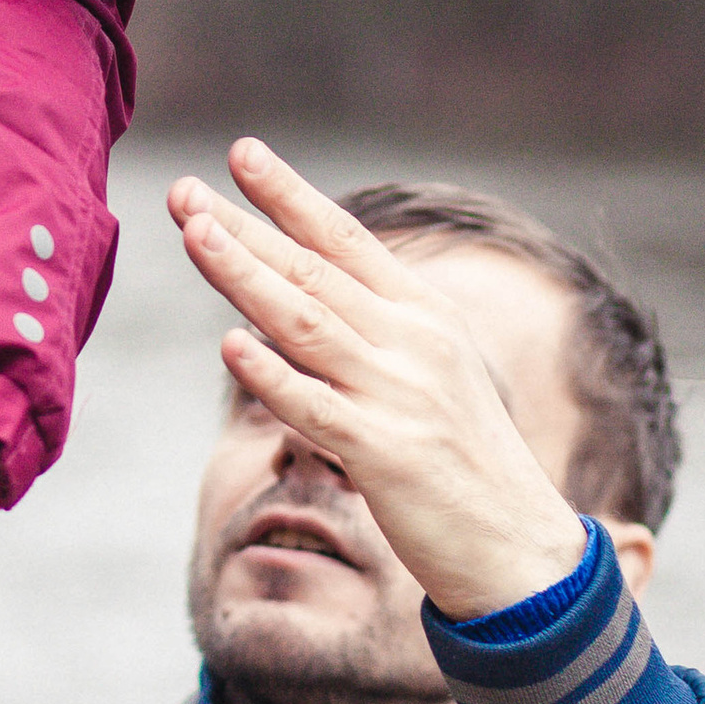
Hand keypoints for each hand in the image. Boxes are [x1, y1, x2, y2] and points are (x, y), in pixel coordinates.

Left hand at [167, 141, 586, 617]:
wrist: (521, 551)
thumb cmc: (466, 462)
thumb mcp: (433, 374)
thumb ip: (376, 331)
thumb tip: (301, 293)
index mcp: (426, 315)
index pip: (347, 238)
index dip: (290, 195)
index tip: (240, 152)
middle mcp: (415, 343)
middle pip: (312, 271)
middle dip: (243, 227)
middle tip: (183, 192)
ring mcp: (400, 397)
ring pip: (305, 323)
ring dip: (245, 276)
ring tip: (194, 235)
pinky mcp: (387, 456)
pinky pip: (316, 408)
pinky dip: (271, 375)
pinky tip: (229, 346)